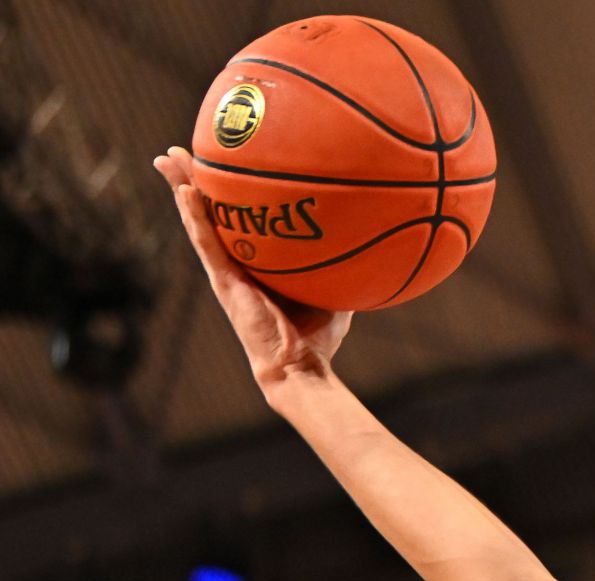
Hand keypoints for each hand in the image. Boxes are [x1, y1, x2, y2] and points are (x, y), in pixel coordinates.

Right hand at [153, 146, 352, 392]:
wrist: (298, 366)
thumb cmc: (317, 336)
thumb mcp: (336, 290)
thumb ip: (344, 263)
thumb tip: (374, 237)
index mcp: (257, 261)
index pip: (238, 217)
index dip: (228, 189)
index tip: (224, 157)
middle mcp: (235, 262)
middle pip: (209, 211)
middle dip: (194, 179)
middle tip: (180, 148)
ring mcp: (226, 271)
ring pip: (197, 220)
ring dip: (182, 188)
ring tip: (168, 158)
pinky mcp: (223, 282)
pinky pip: (205, 242)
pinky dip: (193, 215)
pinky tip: (184, 190)